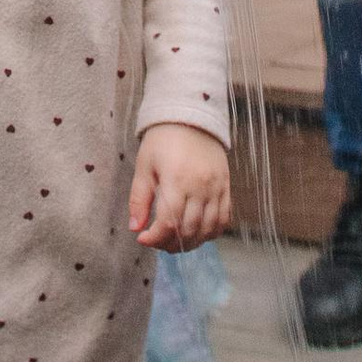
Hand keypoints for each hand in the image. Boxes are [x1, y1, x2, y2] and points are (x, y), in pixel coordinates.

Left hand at [130, 121, 233, 248]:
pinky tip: (197, 233)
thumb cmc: (163, 140)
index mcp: (177, 180)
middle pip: (189, 230)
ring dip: (191, 243)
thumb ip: (139, 199)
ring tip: (175, 241)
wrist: (191, 117)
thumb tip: (135, 228)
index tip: (142, 239)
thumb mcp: (144, 166)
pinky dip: (211, 233)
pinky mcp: (226, 187)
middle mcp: (200, 186)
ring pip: (208, 229)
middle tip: (157, 241)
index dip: (155, 238)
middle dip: (170, 244)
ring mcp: (216, 188)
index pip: (169, 222)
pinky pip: (224, 219)